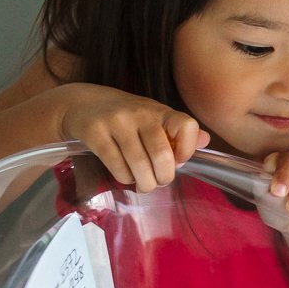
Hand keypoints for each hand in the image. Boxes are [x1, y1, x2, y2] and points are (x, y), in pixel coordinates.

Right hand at [56, 84, 208, 193]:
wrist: (82, 104)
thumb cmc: (126, 118)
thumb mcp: (154, 119)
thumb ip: (179, 132)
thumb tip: (206, 141)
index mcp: (161, 111)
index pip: (187, 127)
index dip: (187, 151)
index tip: (178, 160)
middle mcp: (141, 114)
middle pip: (162, 155)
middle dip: (163, 178)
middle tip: (158, 181)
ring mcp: (117, 122)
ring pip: (139, 165)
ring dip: (143, 183)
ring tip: (142, 183)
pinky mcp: (95, 133)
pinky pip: (116, 166)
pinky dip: (124, 178)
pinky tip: (125, 175)